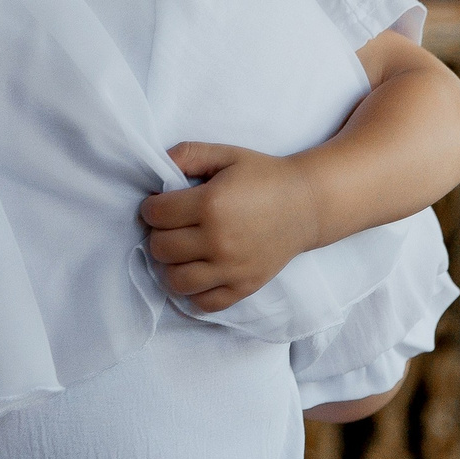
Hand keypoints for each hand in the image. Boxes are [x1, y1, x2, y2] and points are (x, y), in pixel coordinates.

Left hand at [139, 142, 327, 311]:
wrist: (307, 204)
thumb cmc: (263, 176)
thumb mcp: (225, 154)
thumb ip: (187, 154)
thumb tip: (156, 168)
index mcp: (211, 204)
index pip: (155, 215)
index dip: (152, 207)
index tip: (162, 204)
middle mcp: (219, 241)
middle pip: (161, 248)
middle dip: (160, 234)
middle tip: (174, 226)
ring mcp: (232, 269)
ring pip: (176, 281)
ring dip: (172, 265)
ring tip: (183, 251)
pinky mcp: (244, 287)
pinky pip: (203, 303)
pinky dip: (195, 292)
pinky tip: (200, 272)